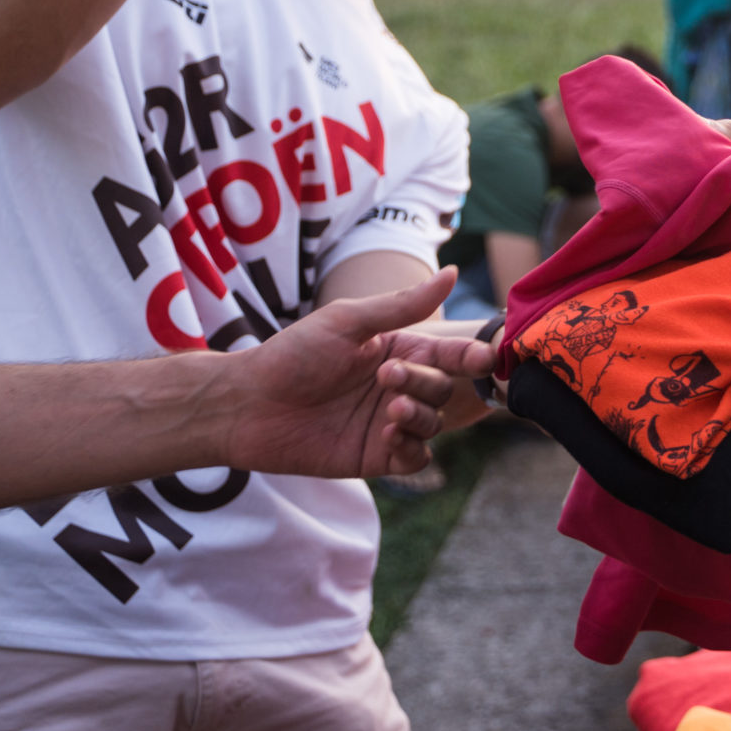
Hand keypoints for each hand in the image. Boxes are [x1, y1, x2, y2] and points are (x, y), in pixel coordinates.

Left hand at [218, 268, 493, 477]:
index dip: (470, 358)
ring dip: (419, 417)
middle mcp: (398, 387)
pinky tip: (388, 438)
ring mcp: (387, 423)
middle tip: (387, 379)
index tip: (483, 359)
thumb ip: (403, 305)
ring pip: (433, 424)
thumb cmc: (293, 354)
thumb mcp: (349, 321)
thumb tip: (454, 271)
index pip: (449, 355)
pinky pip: (414, 458)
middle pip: (442, 390)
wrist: (247, 405)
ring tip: (389, 411)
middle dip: (424, 384)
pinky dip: (411, 449)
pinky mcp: (374, 457)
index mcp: (397, 351)